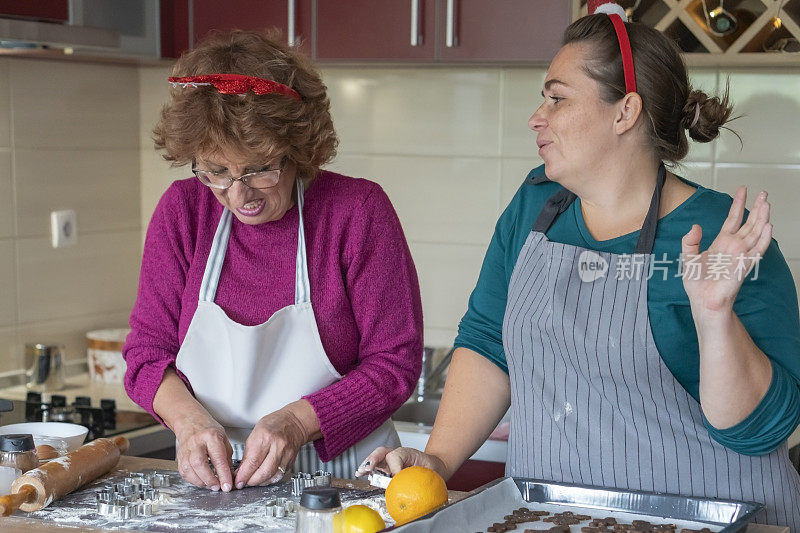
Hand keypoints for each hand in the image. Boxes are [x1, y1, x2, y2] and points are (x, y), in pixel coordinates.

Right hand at [174, 413, 233, 491]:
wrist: (190, 421)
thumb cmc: (208, 429)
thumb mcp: (223, 438)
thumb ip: (227, 457)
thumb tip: (230, 475)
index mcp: (211, 436)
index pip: (218, 458)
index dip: (223, 474)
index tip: (228, 485)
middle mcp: (196, 443)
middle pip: (200, 464)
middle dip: (210, 479)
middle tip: (218, 487)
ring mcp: (186, 450)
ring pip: (189, 469)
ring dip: (201, 482)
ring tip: (211, 485)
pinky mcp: (179, 457)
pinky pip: (184, 472)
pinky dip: (193, 480)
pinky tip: (201, 481)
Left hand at [233, 406, 309, 488]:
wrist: (294, 422)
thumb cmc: (274, 424)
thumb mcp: (256, 432)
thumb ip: (249, 452)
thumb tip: (241, 469)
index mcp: (266, 436)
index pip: (252, 462)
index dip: (243, 475)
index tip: (238, 481)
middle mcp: (277, 446)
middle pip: (263, 472)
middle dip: (251, 481)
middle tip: (244, 483)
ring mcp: (286, 454)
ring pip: (272, 476)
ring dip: (260, 482)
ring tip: (253, 481)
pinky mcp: (291, 461)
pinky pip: (280, 475)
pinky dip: (270, 479)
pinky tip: (264, 478)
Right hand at [355, 446, 447, 477]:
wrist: (433, 467)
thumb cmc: (431, 468)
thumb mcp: (430, 471)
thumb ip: (419, 475)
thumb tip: (406, 483)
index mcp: (407, 453)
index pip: (395, 456)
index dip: (393, 467)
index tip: (395, 477)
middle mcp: (397, 455)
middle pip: (382, 452)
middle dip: (373, 459)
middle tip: (367, 468)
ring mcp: (390, 461)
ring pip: (376, 458)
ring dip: (367, 464)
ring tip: (360, 471)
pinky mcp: (386, 468)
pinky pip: (375, 466)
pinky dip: (367, 469)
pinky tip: (360, 474)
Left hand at [681, 186, 771, 319]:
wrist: (702, 300)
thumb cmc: (697, 282)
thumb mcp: (688, 257)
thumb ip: (689, 240)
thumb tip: (695, 226)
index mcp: (721, 242)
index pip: (733, 219)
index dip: (738, 204)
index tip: (743, 189)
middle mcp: (733, 246)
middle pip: (749, 223)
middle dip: (757, 208)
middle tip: (764, 193)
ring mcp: (741, 255)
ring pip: (756, 233)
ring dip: (762, 218)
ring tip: (767, 203)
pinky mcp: (744, 266)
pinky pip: (757, 251)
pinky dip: (764, 239)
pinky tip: (768, 226)